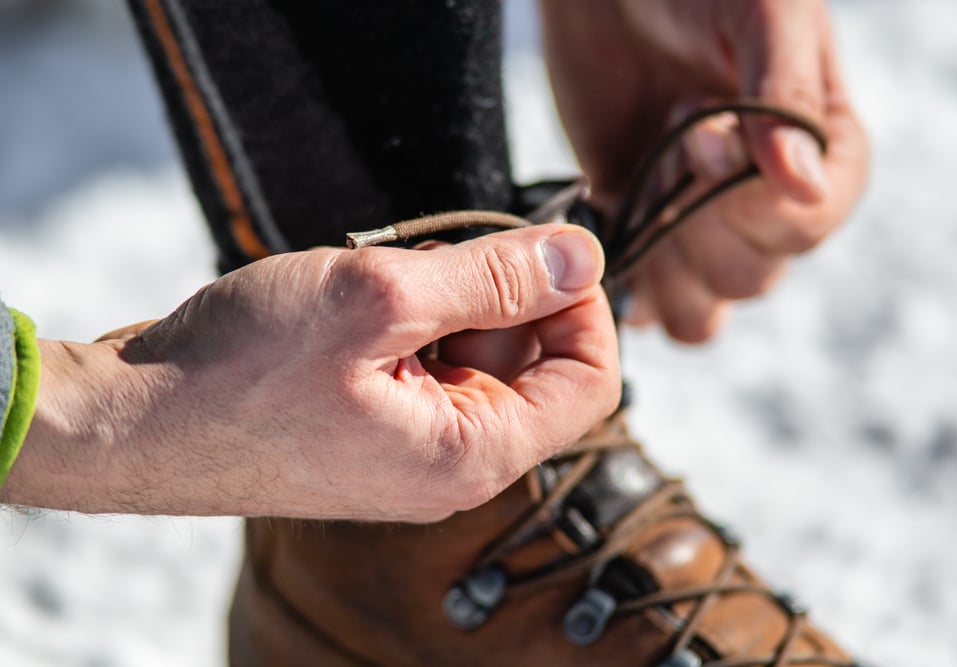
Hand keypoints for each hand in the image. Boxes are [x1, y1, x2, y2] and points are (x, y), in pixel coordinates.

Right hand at [2, 224, 618, 521]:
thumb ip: (495, 278)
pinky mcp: (373, 423)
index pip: (589, 381)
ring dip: (446, 297)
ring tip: (380, 279)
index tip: (544, 247)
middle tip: (435, 253)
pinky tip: (357, 298)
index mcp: (474, 453)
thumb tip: (584, 257)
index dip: (582, 305)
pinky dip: (409, 317)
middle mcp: (452, 462)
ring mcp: (410, 445)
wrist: (130, 421)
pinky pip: (426, 361)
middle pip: (534, 363)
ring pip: (476, 353)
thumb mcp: (380, 300)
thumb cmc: (241, 372)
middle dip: (502, 292)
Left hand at [541, 0, 868, 340]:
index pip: (804, 230)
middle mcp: (768, 204)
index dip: (747, 202)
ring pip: (700, 312)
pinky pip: (645, 305)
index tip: (703, 133)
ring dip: (662, 264)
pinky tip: (611, 221)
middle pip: (749, 279)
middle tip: (669, 140)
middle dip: (696, 219)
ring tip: (643, 181)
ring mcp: (700, 227)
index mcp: (822, 155)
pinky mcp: (641, 234)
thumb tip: (806, 188)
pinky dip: (625, 284)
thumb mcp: (760, 15)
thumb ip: (784, 100)